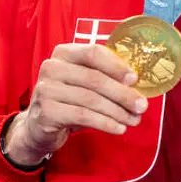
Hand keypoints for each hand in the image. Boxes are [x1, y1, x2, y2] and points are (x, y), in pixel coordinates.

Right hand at [3, 43, 147, 167]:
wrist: (39, 126)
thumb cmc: (68, 101)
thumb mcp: (83, 83)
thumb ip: (104, 77)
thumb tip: (137, 85)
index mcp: (64, 53)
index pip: (93, 53)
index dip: (116, 65)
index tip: (135, 79)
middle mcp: (52, 67)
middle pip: (95, 79)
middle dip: (122, 94)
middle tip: (141, 106)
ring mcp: (46, 89)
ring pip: (91, 99)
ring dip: (117, 111)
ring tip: (133, 120)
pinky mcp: (46, 111)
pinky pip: (82, 116)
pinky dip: (105, 123)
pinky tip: (118, 128)